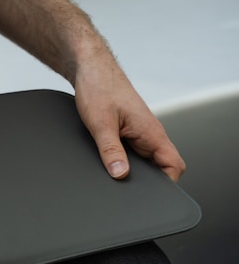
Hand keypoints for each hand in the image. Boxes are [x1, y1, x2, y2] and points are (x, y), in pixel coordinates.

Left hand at [73, 57, 185, 181]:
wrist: (89, 68)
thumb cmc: (99, 87)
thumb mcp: (101, 124)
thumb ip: (110, 150)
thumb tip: (120, 174)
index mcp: (152, 132)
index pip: (174, 166)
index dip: (166, 184)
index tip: (149, 194)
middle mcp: (149, 133)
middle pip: (160, 166)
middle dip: (146, 180)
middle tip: (125, 185)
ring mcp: (139, 131)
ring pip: (144, 159)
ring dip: (132, 168)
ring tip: (114, 170)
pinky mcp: (127, 129)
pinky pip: (132, 150)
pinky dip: (123, 158)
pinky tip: (108, 160)